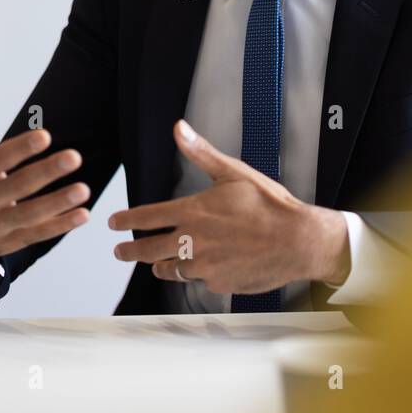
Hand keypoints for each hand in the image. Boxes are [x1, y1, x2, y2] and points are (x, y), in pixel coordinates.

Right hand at [0, 82, 90, 256]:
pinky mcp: (9, 242)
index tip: (45, 135)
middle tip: (75, 157)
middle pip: (17, 186)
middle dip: (46, 172)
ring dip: (58, 202)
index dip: (21, 149)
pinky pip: (37, 234)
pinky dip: (60, 226)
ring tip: (84, 189)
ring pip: (29, 214)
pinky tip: (84, 214)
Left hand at [107, 119, 350, 292]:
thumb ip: (201, 154)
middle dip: (129, 252)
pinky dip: (200, 274)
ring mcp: (203, 266)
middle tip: (119, 252)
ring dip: (161, 265)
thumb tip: (179, 128)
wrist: (298, 241)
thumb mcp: (235, 173)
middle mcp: (191, 241)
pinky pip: (199, 281)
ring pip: (169, 270)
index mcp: (192, 211)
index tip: (113, 223)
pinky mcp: (217, 283)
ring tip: (159, 264)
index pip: (146, 217)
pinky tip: (210, 266)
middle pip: (146, 251)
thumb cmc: (270, 205)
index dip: (125, 220)